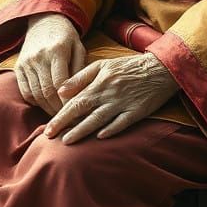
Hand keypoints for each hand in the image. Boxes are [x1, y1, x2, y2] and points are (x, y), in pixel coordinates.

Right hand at [15, 13, 85, 114]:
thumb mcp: (78, 47)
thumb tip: (79, 94)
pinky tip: (45, 105)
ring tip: (58, 115)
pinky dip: (35, 101)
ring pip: (35, 94)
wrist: (44, 20)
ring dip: (47, 108)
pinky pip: (25, 91)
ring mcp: (26, 63)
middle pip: (47, 92)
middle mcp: (39, 57)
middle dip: (57, 109)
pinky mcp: (18, 67)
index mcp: (56, 51)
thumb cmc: (66, 36)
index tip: (75, 111)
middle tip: (67, 118)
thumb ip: (80, 69)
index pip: (60, 84)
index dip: (67, 101)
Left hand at [44, 53, 178, 143]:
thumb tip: (61, 90)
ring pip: (98, 118)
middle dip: (65, 124)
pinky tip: (100, 137)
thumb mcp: (103, 65)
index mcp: (99, 81)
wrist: (159, 68)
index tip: (47, 127)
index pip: (76, 100)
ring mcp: (122, 103)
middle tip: (50, 136)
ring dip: (82, 130)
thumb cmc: (128, 67)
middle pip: (83, 110)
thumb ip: (81, 77)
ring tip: (67, 141)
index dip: (60, 114)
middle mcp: (108, 93)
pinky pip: (122, 122)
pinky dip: (111, 129)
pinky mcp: (136, 111)